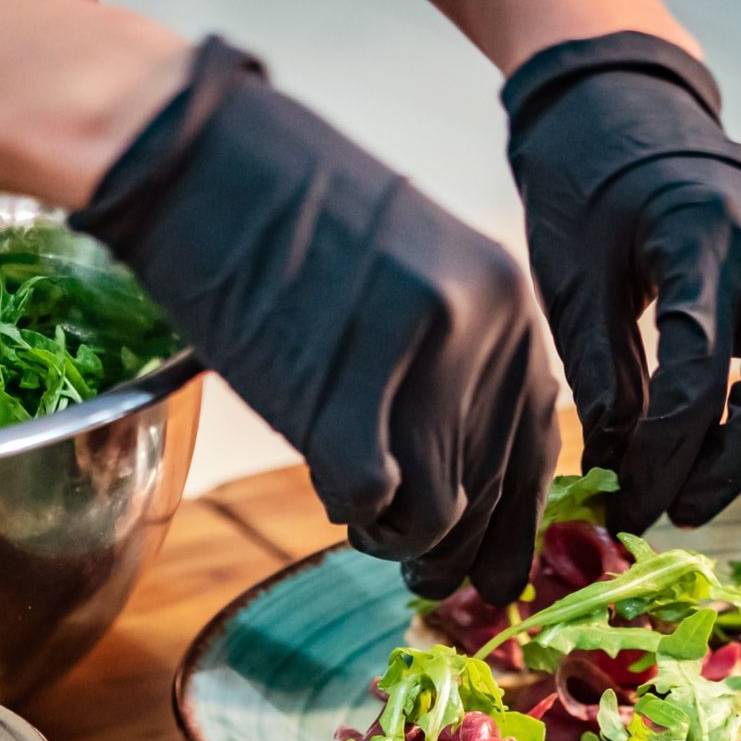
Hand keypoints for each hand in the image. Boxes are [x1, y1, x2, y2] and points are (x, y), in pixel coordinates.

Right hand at [73, 38, 559, 603]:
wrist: (203, 159)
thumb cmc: (295, 212)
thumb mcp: (420, 271)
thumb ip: (459, 359)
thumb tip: (471, 476)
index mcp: (510, 304)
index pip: (537, 445)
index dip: (518, 522)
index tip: (500, 572)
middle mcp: (485, 334)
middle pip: (492, 490)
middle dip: (459, 553)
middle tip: (425, 582)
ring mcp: (419, 365)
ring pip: (438, 513)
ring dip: (399, 539)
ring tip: (367, 527)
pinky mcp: (345, 394)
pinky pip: (370, 501)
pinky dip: (350, 512)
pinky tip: (331, 492)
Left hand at [502, 32, 740, 532]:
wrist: (637, 115)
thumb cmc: (592, 200)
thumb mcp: (570, 282)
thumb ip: (599, 377)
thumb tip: (618, 471)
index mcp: (695, 242)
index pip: (694, 377)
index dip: (663, 459)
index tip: (632, 507)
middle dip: (736, 463)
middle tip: (682, 506)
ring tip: (736, 466)